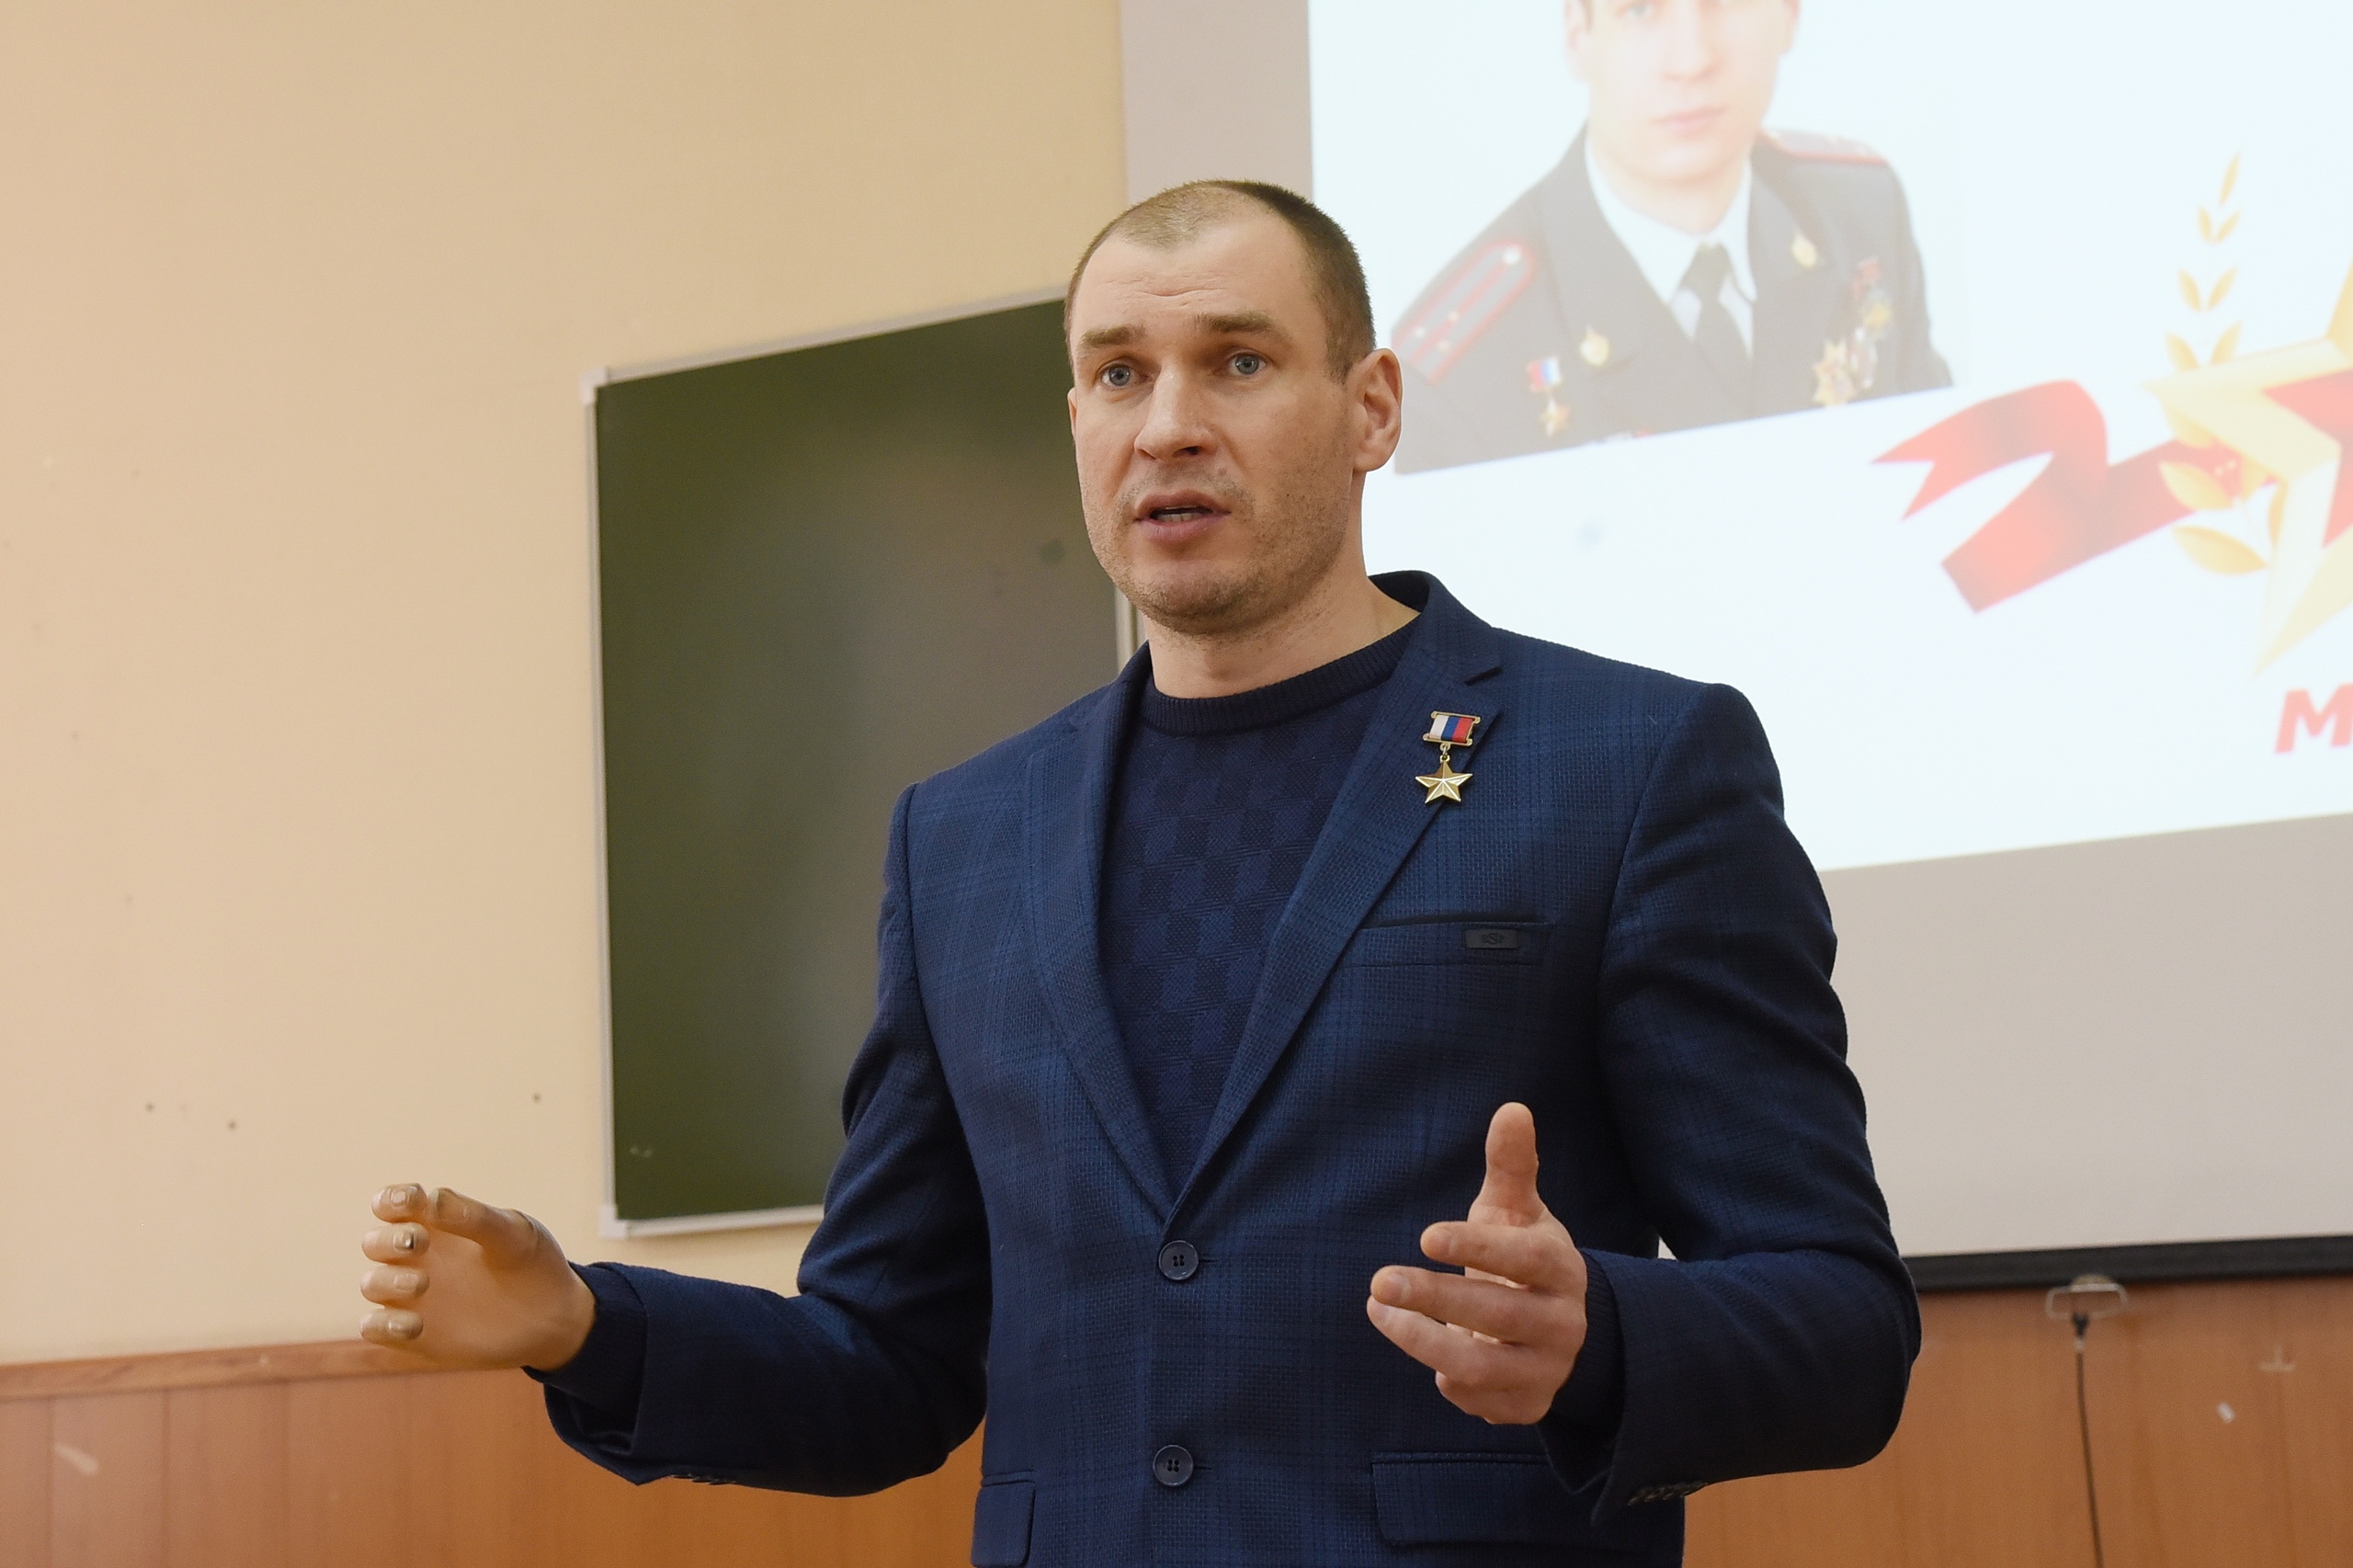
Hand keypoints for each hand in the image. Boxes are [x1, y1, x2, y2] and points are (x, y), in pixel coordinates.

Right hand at [358, 1185, 595, 1370]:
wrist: (554, 1318)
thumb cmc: (532, 1263)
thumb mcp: (513, 1234)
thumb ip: (474, 1217)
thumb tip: (430, 1199)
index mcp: (438, 1223)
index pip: (395, 1204)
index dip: (392, 1199)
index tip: (411, 1200)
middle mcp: (418, 1258)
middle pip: (376, 1242)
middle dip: (389, 1239)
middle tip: (419, 1241)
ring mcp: (411, 1297)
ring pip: (372, 1284)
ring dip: (387, 1281)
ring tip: (422, 1283)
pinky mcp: (413, 1334)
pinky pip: (374, 1328)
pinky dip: (382, 1325)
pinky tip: (415, 1325)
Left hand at [1366, 1102, 1587, 1424]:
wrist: (1564, 1328)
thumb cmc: (1524, 1255)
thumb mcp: (1519, 1210)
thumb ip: (1511, 1164)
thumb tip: (1512, 1108)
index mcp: (1560, 1267)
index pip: (1525, 1259)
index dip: (1477, 1247)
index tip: (1425, 1235)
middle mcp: (1563, 1322)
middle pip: (1497, 1315)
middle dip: (1434, 1297)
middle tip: (1379, 1281)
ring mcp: (1547, 1369)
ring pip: (1481, 1366)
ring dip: (1422, 1341)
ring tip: (1379, 1311)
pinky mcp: (1527, 1405)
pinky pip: (1478, 1401)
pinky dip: (1446, 1378)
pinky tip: (1423, 1346)